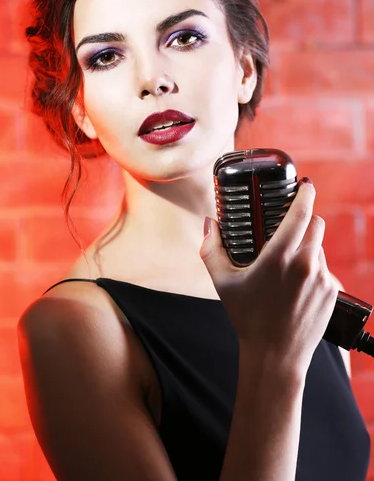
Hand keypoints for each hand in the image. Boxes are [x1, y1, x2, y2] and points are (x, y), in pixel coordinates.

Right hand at [199, 179, 338, 376]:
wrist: (276, 356)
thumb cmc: (248, 318)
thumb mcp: (223, 282)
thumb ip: (212, 249)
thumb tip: (208, 224)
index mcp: (280, 256)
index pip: (302, 213)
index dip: (306, 193)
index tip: (305, 185)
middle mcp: (306, 264)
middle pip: (316, 224)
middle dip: (305, 220)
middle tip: (289, 227)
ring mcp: (323, 278)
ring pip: (319, 247)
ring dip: (307, 247)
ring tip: (287, 268)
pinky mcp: (332, 291)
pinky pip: (325, 269)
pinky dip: (313, 269)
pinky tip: (296, 287)